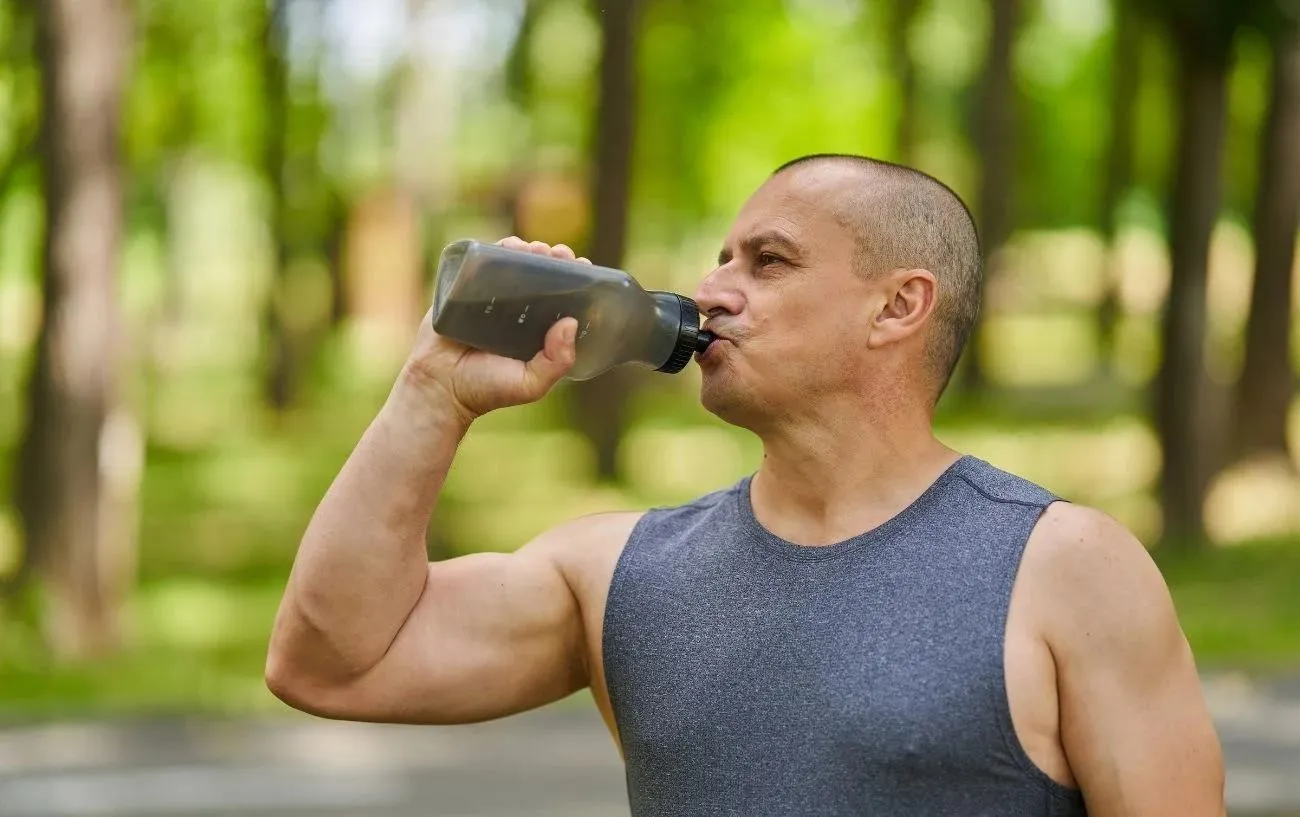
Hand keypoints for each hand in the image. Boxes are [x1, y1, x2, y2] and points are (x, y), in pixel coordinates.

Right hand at [402, 238, 592, 423]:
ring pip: (512, 265)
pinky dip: (496, 249)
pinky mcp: (463, 290)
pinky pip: (481, 264)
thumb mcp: (531, 384)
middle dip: (553, 259)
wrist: (437, 388)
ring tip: (536, 248)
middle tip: (559, 253)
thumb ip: (557, 361)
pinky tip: (509, 245)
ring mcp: (488, 299)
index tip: (584, 267)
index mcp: (535, 330)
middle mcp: (515, 311)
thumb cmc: (485, 390)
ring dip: (528, 249)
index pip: (562, 298)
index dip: (575, 280)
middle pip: (539, 276)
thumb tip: (570, 322)